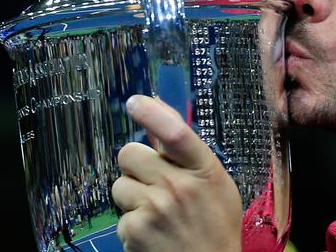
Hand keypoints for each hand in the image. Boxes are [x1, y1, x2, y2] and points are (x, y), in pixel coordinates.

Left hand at [112, 95, 242, 250]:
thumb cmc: (216, 222)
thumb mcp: (215, 180)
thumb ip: (188, 150)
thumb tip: (161, 112)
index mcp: (203, 169)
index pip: (175, 131)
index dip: (152, 112)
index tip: (135, 102)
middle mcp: (178, 186)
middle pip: (130, 153)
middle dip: (135, 163)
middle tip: (151, 178)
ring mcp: (154, 209)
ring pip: (120, 185)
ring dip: (133, 195)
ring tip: (156, 210)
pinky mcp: (135, 232)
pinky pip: (120, 216)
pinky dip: (133, 223)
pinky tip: (153, 231)